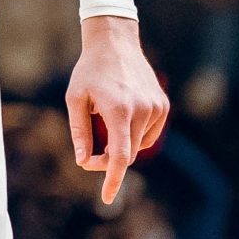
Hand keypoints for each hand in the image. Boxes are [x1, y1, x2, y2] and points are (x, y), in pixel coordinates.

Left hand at [68, 15, 170, 203]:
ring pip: (139, 145)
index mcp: (119, 110)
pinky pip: (149, 134)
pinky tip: (123, 118)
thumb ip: (80, 132)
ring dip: (122, 145)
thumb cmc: (90, 70)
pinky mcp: (162, 105)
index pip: (120, 156)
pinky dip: (135, 135)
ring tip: (105, 123)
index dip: (113, 179)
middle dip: (108, 160)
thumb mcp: (76, 99)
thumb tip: (84, 162)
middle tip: (90, 155)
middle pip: (127, 153)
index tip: (107, 198)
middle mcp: (142, 110)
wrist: (115, 41)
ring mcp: (156, 108)